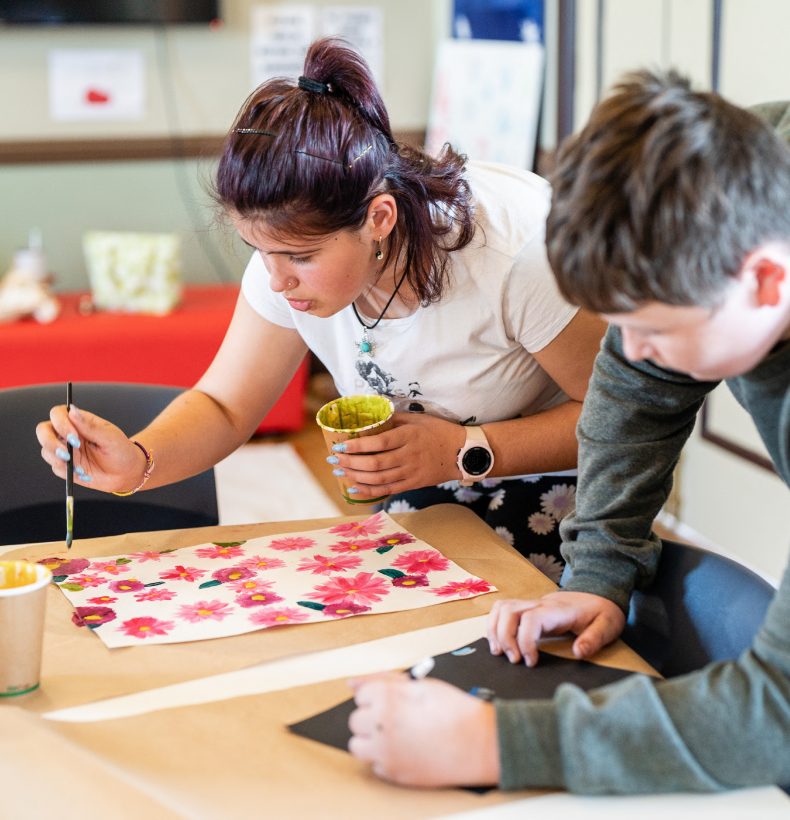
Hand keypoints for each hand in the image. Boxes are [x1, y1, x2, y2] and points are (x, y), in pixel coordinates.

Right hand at [36, 404, 147, 493]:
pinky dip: (68, 472)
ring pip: (46, 450)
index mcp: (79, 421)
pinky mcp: (64, 466)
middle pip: (43, 431)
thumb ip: (90, 426)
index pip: (57, 414)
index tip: (74, 438)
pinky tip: (84, 473)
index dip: (60, 424)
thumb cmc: (121, 451)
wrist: (125, 473)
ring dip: (61, 460)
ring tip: (82, 468)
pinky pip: (55, 467)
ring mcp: (64, 449)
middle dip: (50, 443)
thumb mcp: (110, 437)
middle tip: (67, 455)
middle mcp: (67, 433)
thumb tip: (73, 411)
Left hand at [330, 413, 465, 499]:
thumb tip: (371, 414)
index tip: (341, 443)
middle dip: (350, 462)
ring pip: (379, 479)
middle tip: (334, 458)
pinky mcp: (413, 484)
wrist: (463, 452)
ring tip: (340, 470)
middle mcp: (408, 456)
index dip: (357, 445)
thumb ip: (394, 418)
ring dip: (356, 476)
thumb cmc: (439, 431)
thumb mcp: (418, 419)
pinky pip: (387, 490)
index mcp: (408, 437)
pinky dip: (369, 490)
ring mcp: (411, 472)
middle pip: (374, 464)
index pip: (378, 443)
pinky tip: (354, 487)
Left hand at [348, 673, 499, 786]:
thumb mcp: (419, 685)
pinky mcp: (393, 774)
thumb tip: (352, 682)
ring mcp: (385, 752)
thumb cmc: (453, 709)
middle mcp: (380, 725)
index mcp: (386, 698)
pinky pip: (375, 765)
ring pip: (358, 746)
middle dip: (373, 719)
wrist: (479, 742)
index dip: (379, 697)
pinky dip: (386, 759)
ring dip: (372, 740)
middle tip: (399, 719)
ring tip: (398, 736)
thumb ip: (383, 680)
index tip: (394, 702)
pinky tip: (407, 751)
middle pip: (356, 721)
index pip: (361, 695)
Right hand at [487, 591, 625, 666]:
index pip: (531, 619)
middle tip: (514, 660)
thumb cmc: (602, 612)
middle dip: (504, 637)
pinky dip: (495, 625)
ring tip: (500, 653)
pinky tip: (500, 642)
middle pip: (509, 610)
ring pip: (502, 608)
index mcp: (558, 610)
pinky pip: (503, 610)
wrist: (599, 593)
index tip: (531, 662)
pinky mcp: (528, 608)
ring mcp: (532, 604)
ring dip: (495, 630)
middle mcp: (540, 604)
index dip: (525, 641)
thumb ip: (593, 639)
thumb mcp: (607, 626)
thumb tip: (577, 653)